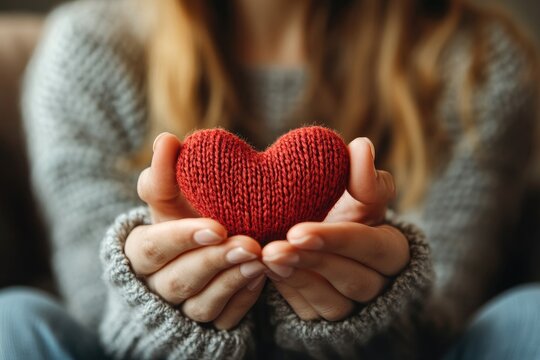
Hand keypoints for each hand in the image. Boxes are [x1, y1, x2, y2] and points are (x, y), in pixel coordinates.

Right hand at [125, 133, 266, 329]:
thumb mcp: (173, 198)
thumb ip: (166, 172)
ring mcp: (182, 310)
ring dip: (232, 281)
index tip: (217, 225)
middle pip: (177, 281)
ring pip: (201, 306)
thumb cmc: (184, 218)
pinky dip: (244, 299)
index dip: (181, 238)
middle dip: (213, 262)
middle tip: (248, 243)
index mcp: (143, 252)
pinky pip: (225, 320)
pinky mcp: (208, 324)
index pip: (150, 249)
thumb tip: (166, 140)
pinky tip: (262, 277)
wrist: (203, 253)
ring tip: (260, 259)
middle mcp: (157, 285)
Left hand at [262, 138, 409, 320]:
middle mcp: (378, 283)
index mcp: (391, 249)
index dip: (337, 240)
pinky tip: (265, 272)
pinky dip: (287, 292)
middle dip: (312, 262)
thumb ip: (362, 175)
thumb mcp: (357, 195)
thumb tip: (361, 146)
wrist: (322, 245)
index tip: (298, 230)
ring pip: (331, 302)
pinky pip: (309, 313)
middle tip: (275, 247)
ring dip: (296, 279)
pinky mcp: (326, 319)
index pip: (372, 247)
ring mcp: (353, 307)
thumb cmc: (344, 212)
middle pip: (352, 278)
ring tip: (266, 258)